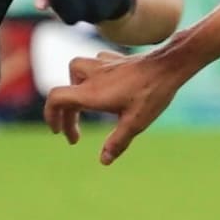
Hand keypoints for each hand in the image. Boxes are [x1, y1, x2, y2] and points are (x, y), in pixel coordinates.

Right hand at [45, 49, 183, 163]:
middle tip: (76, 137)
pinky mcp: (114, 59)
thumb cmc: (152, 93)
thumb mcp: (135, 123)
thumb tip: (103, 161)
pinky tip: (105, 84)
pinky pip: (94, 63)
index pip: (56, 98)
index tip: (59, 132)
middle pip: (64, 92)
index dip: (51, 115)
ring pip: (75, 71)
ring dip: (75, 88)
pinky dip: (92, 75)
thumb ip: (117, 142)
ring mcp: (102, 64)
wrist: (169, 64)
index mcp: (91, 93)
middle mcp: (92, 76)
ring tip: (86, 104)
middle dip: (65, 115)